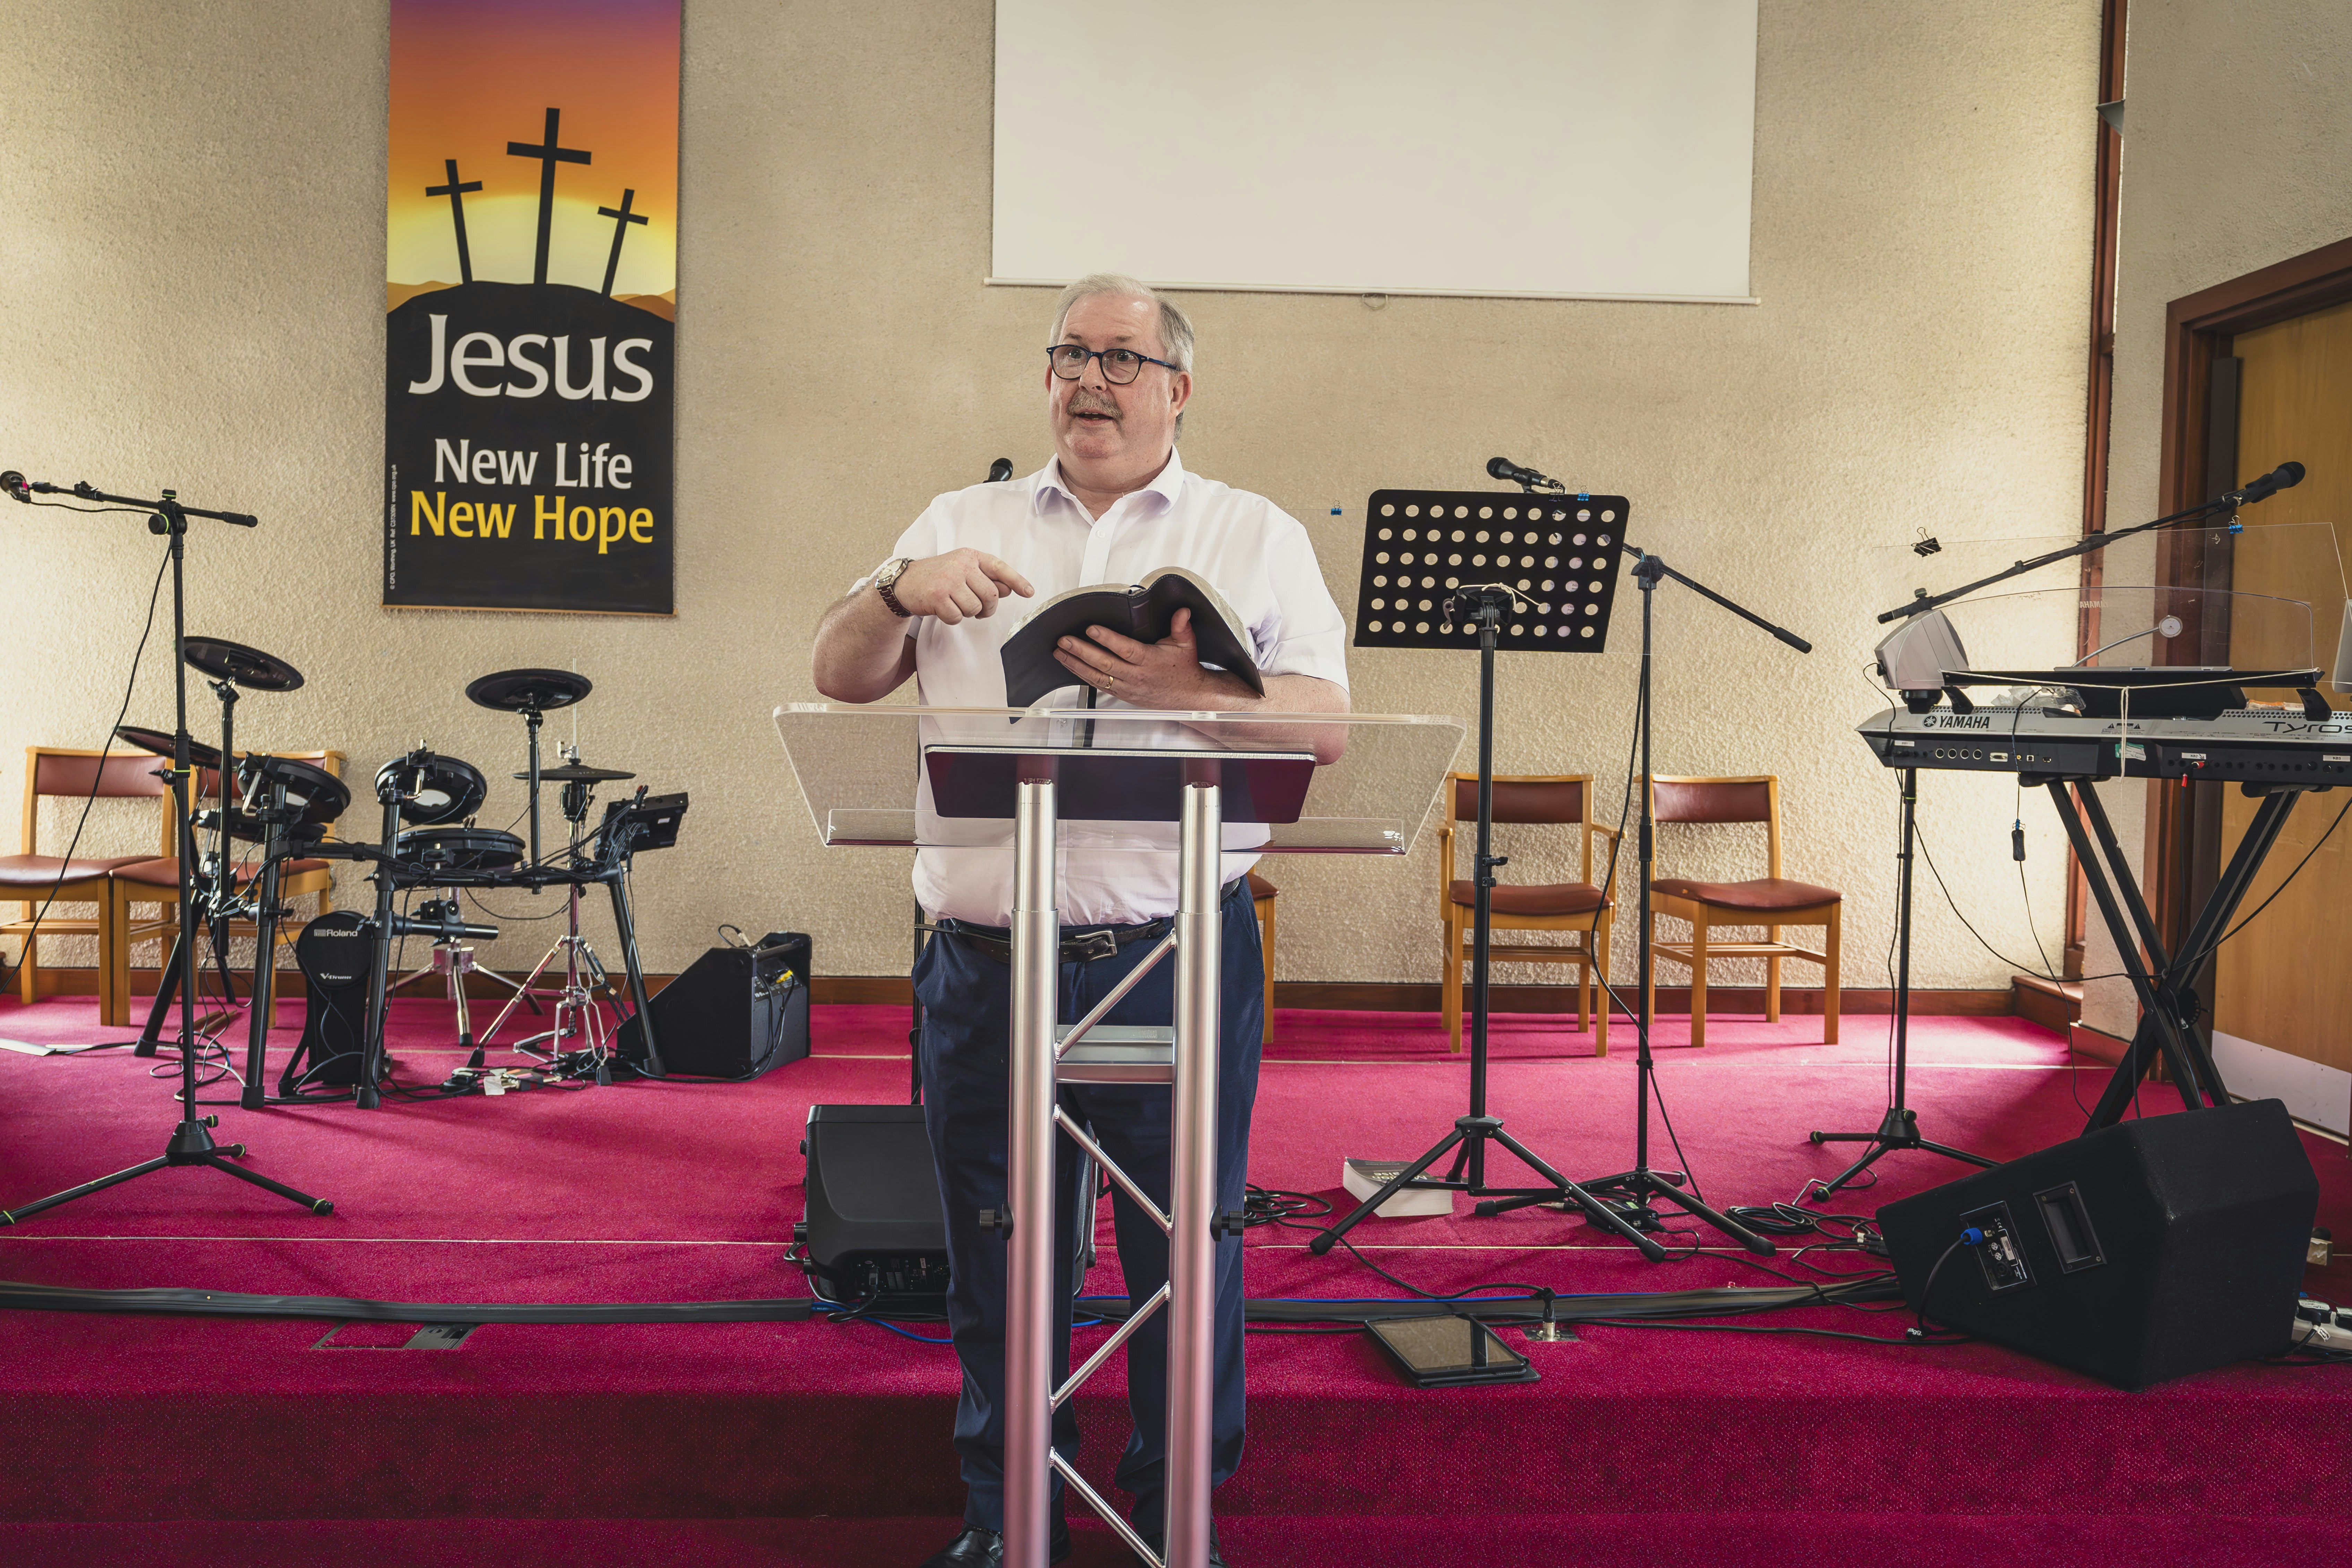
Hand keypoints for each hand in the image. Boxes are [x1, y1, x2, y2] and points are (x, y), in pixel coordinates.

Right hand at [891, 549, 1034, 623]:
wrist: (905, 582)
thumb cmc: (938, 577)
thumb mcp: (962, 570)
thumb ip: (985, 578)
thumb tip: (1009, 589)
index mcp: (969, 556)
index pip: (999, 567)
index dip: (1017, 580)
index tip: (1029, 592)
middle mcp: (960, 565)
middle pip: (991, 594)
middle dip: (988, 608)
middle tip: (979, 610)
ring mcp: (948, 580)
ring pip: (975, 608)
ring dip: (968, 613)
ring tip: (956, 605)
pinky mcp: (937, 596)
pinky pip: (957, 617)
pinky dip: (952, 619)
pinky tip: (943, 609)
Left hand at [1053, 608, 1255, 709]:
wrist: (1188, 698)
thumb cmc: (1184, 669)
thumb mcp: (1187, 644)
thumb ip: (1181, 626)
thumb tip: (1182, 611)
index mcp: (1150, 661)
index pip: (1126, 649)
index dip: (1108, 639)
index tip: (1091, 629)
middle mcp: (1136, 676)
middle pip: (1105, 664)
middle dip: (1082, 651)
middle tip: (1064, 640)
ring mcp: (1127, 687)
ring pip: (1097, 677)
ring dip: (1076, 664)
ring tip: (1060, 652)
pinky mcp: (1122, 694)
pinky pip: (1098, 685)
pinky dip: (1082, 675)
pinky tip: (1071, 665)